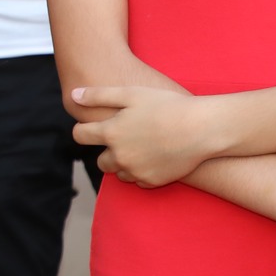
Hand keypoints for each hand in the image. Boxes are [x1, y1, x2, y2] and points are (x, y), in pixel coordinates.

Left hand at [70, 86, 224, 186]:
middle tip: (127, 137)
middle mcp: (119, 156)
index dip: (84, 131)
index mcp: (110, 133)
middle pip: (99, 160)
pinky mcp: (152, 182)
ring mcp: (135, 171)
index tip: (93, 128)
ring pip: (118, 172)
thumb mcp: (131, 94)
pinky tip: (155, 156)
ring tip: (143, 146)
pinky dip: (142, 171)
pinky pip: (138, 180)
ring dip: (124, 162)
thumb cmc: (166, 106)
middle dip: (108, 150)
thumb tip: (73, 96)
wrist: (202, 129)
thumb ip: (99, 95)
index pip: (80, 136)